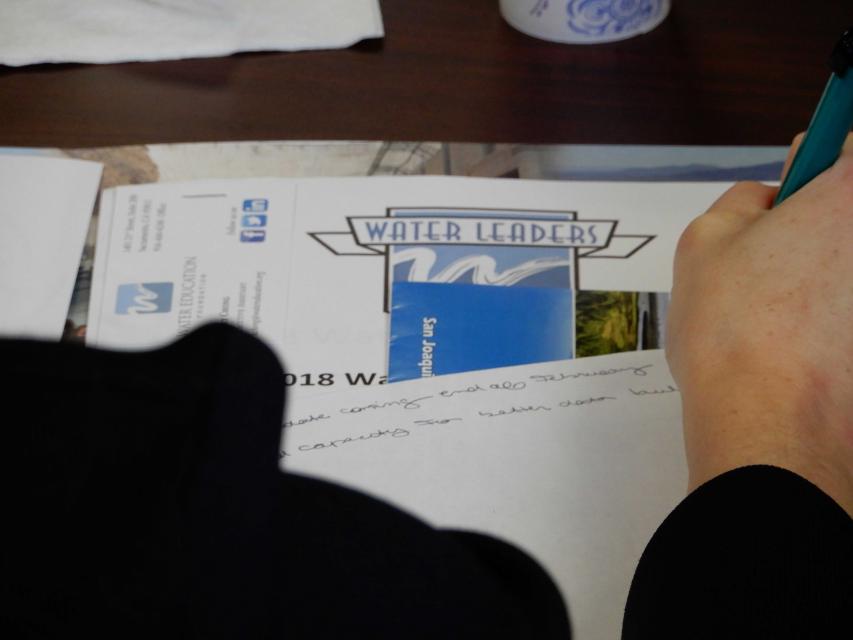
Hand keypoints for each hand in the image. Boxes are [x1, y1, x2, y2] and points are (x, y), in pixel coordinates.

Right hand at [666, 134, 852, 514]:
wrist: (769, 427)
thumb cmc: (735, 332)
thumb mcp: (704, 240)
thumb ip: (743, 200)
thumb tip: (766, 202)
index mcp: (850, 198)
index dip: (825, 156)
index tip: (805, 174)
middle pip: (850, 215)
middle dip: (818, 222)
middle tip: (776, 252)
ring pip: (844, 269)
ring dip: (822, 274)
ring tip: (778, 310)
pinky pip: (847, 312)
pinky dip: (831, 318)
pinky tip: (796, 344)